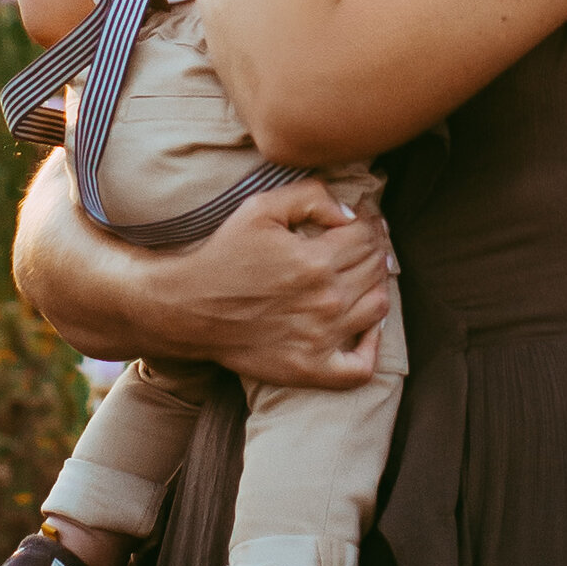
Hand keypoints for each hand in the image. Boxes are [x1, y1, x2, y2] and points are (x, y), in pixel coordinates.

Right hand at [178, 178, 394, 386]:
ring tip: (363, 275)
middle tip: (362, 243)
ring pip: (379, 308)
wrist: (188, 308)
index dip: (370, 221)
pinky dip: (372, 347)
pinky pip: (362, 368)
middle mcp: (325, 300)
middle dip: (375, 249)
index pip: (367, 236)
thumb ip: (310, 196)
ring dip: (378, 286)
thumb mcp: (259, 208)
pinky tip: (366, 329)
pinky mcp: (311, 368)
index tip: (360, 219)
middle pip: (376, 268)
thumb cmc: (223, 255)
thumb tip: (350, 213)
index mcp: (315, 261)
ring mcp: (321, 338)